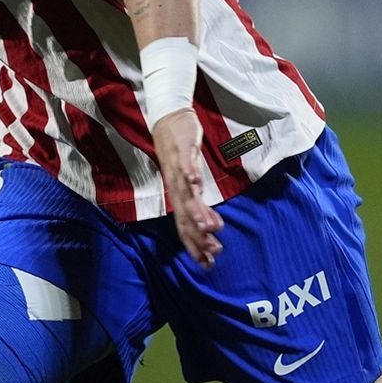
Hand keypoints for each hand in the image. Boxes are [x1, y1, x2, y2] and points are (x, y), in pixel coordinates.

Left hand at [151, 109, 222, 268]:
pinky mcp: (182, 149)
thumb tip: (211, 227)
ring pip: (186, 193)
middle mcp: (176, 186)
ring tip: (208, 226)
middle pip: (185, 215)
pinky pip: (186, 163)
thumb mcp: (190, 183)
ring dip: (196, 210)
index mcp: (178, 195)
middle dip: (198, 235)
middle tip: (213, 251)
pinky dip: (190, 173)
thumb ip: (200, 204)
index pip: (184, 226)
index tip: (207, 264)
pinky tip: (196, 182)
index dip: (194, 245)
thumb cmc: (180, 154)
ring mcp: (177, 168)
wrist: (168, 118)